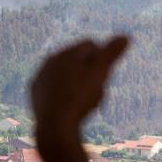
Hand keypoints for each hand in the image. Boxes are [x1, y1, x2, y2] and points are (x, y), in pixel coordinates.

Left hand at [30, 36, 128, 157]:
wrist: (55, 124)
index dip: (102, 57)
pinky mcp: (35, 94)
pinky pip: (54, 90)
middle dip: (89, 69)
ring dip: (77, 82)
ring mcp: (40, 77)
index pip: (90, 45)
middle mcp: (49, 61)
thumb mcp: (100, 73)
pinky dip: (64, 94)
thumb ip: (112, 53)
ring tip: (86, 100)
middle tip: (97, 89)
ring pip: (65, 74)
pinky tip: (70, 106)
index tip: (105, 74)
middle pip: (77, 60)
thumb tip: (126, 36)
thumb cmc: (80, 96)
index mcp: (64, 52)